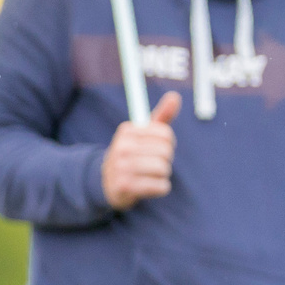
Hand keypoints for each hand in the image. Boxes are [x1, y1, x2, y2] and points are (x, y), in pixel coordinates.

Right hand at [102, 91, 181, 208]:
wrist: (109, 182)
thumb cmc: (133, 154)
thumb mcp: (144, 133)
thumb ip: (161, 115)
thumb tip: (175, 96)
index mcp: (127, 130)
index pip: (166, 134)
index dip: (168, 143)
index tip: (157, 147)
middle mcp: (122, 147)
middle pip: (165, 152)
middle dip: (165, 159)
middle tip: (153, 163)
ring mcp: (121, 167)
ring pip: (163, 169)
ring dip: (163, 174)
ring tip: (150, 174)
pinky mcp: (125, 186)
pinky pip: (160, 186)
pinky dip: (161, 188)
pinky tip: (149, 186)